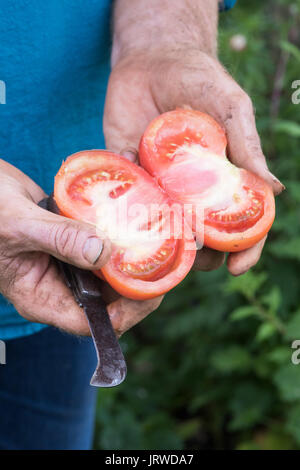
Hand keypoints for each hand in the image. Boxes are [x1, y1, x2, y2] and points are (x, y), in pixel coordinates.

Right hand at [0, 160, 162, 335]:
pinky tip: (138, 226)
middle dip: (139, 287)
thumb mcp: (18, 224)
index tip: (152, 290)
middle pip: (109, 302)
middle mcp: (59, 288)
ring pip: (109, 276)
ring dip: (134, 263)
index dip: (126, 313)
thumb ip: (59, 238)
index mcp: (42, 298)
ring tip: (161, 244)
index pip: (91, 322)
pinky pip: (104, 251)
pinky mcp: (74, 246)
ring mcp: (68, 267)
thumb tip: (102, 252)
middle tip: (167, 262)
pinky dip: (121, 242)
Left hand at [104, 49, 283, 275]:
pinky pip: (126, 204)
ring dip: (166, 247)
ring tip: (163, 253)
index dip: (245, 248)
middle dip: (202, 256)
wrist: (150, 60)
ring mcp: (159, 185)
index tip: (238, 269)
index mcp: (222, 179)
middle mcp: (190, 189)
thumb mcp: (230, 107)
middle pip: (202, 235)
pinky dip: (126, 220)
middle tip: (194, 260)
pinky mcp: (127, 175)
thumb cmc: (199, 79)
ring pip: (164, 229)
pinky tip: (126, 232)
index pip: (240, 222)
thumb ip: (247, 145)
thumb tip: (274, 190)